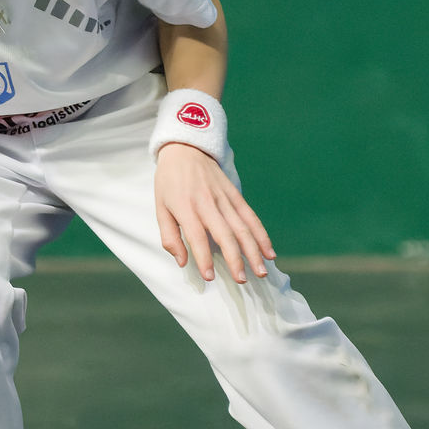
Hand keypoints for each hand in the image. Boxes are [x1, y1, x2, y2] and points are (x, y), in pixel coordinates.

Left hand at [154, 143, 275, 283]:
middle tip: (242, 279)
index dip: (203, 258)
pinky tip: (269, 252)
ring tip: (261, 271)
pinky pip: (251, 217)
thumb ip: (169, 237)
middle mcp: (208, 203)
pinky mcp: (235, 195)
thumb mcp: (160, 208)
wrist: (185, 149)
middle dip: (235, 258)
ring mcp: (224, 198)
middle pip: (225, 234)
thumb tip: (182, 262)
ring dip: (253, 251)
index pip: (197, 236)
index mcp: (186, 207)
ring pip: (243, 227)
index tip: (210, 277)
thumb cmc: (169, 183)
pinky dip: (261, 235)